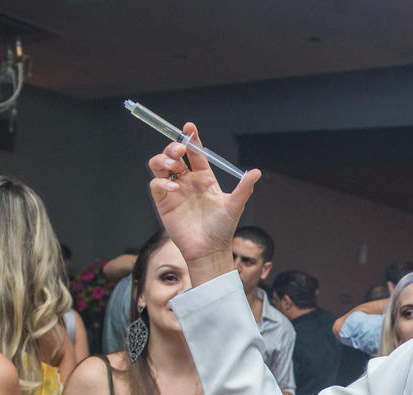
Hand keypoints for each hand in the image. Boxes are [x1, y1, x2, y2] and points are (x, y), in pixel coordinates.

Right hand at [147, 123, 260, 281]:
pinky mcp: (164, 201)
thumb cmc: (222, 228)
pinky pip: (156, 184)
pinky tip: (173, 186)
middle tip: (179, 149)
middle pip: (174, 154)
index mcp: (204, 177)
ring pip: (161, 164)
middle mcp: (188, 180)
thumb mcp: (235, 205)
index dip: (191, 139)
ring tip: (173, 164)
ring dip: (163, 159)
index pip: (195, 153)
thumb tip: (256, 172)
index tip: (190, 127)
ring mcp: (174, 189)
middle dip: (174, 146)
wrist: (210, 250)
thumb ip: (243, 188)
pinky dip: (161, 181)